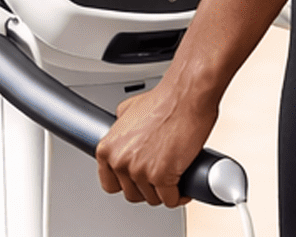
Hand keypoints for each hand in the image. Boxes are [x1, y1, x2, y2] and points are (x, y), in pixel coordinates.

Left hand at [95, 72, 220, 207]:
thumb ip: (121, 124)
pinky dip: (179, 195)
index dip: (127, 183)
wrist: (187, 96)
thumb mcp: (130, 108)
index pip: (109, 184)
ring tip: (174, 178)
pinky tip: (183, 186)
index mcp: (108, 148)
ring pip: (152, 198)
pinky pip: (170, 199)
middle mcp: (120, 161)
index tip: (137, 180)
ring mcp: (140, 170)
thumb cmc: (165, 100)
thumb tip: (123, 128)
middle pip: (132, 194)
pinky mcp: (162, 176)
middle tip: (160, 176)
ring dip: (164, 192)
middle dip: (148, 187)